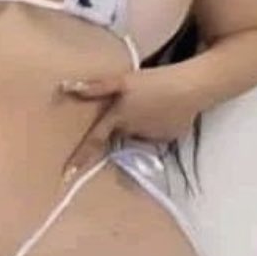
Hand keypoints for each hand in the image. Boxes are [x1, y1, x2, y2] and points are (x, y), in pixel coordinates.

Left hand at [58, 67, 199, 179]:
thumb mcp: (123, 80)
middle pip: (120, 132)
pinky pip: (158, 133)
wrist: (191, 87)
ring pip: (139, 132)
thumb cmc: (154, 81)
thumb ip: (94, 87)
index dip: (80, 158)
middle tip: (138, 103)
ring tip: (153, 103)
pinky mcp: (168, 138)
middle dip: (124, 123)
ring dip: (142, 122)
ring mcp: (150, 137)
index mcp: (117, 118)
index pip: (94, 141)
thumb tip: (65, 87)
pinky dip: (160, 123)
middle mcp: (131, 132)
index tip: (67, 175)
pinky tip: (166, 109)